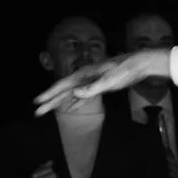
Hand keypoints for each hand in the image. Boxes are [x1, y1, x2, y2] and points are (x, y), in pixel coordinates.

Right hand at [32, 49, 172, 116]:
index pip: (62, 86)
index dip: (49, 94)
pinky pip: (83, 96)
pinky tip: (70, 108)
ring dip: (59, 102)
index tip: (37, 102)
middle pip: (63, 91)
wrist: (140, 64)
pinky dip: (75, 102)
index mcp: (83, 75)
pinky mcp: (99, 85)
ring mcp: (91, 81)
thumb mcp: (110, 81)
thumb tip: (74, 94)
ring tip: (47, 110)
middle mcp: (84, 77)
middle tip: (37, 112)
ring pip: (71, 94)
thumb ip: (92, 88)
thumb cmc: (125, 70)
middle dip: (50, 102)